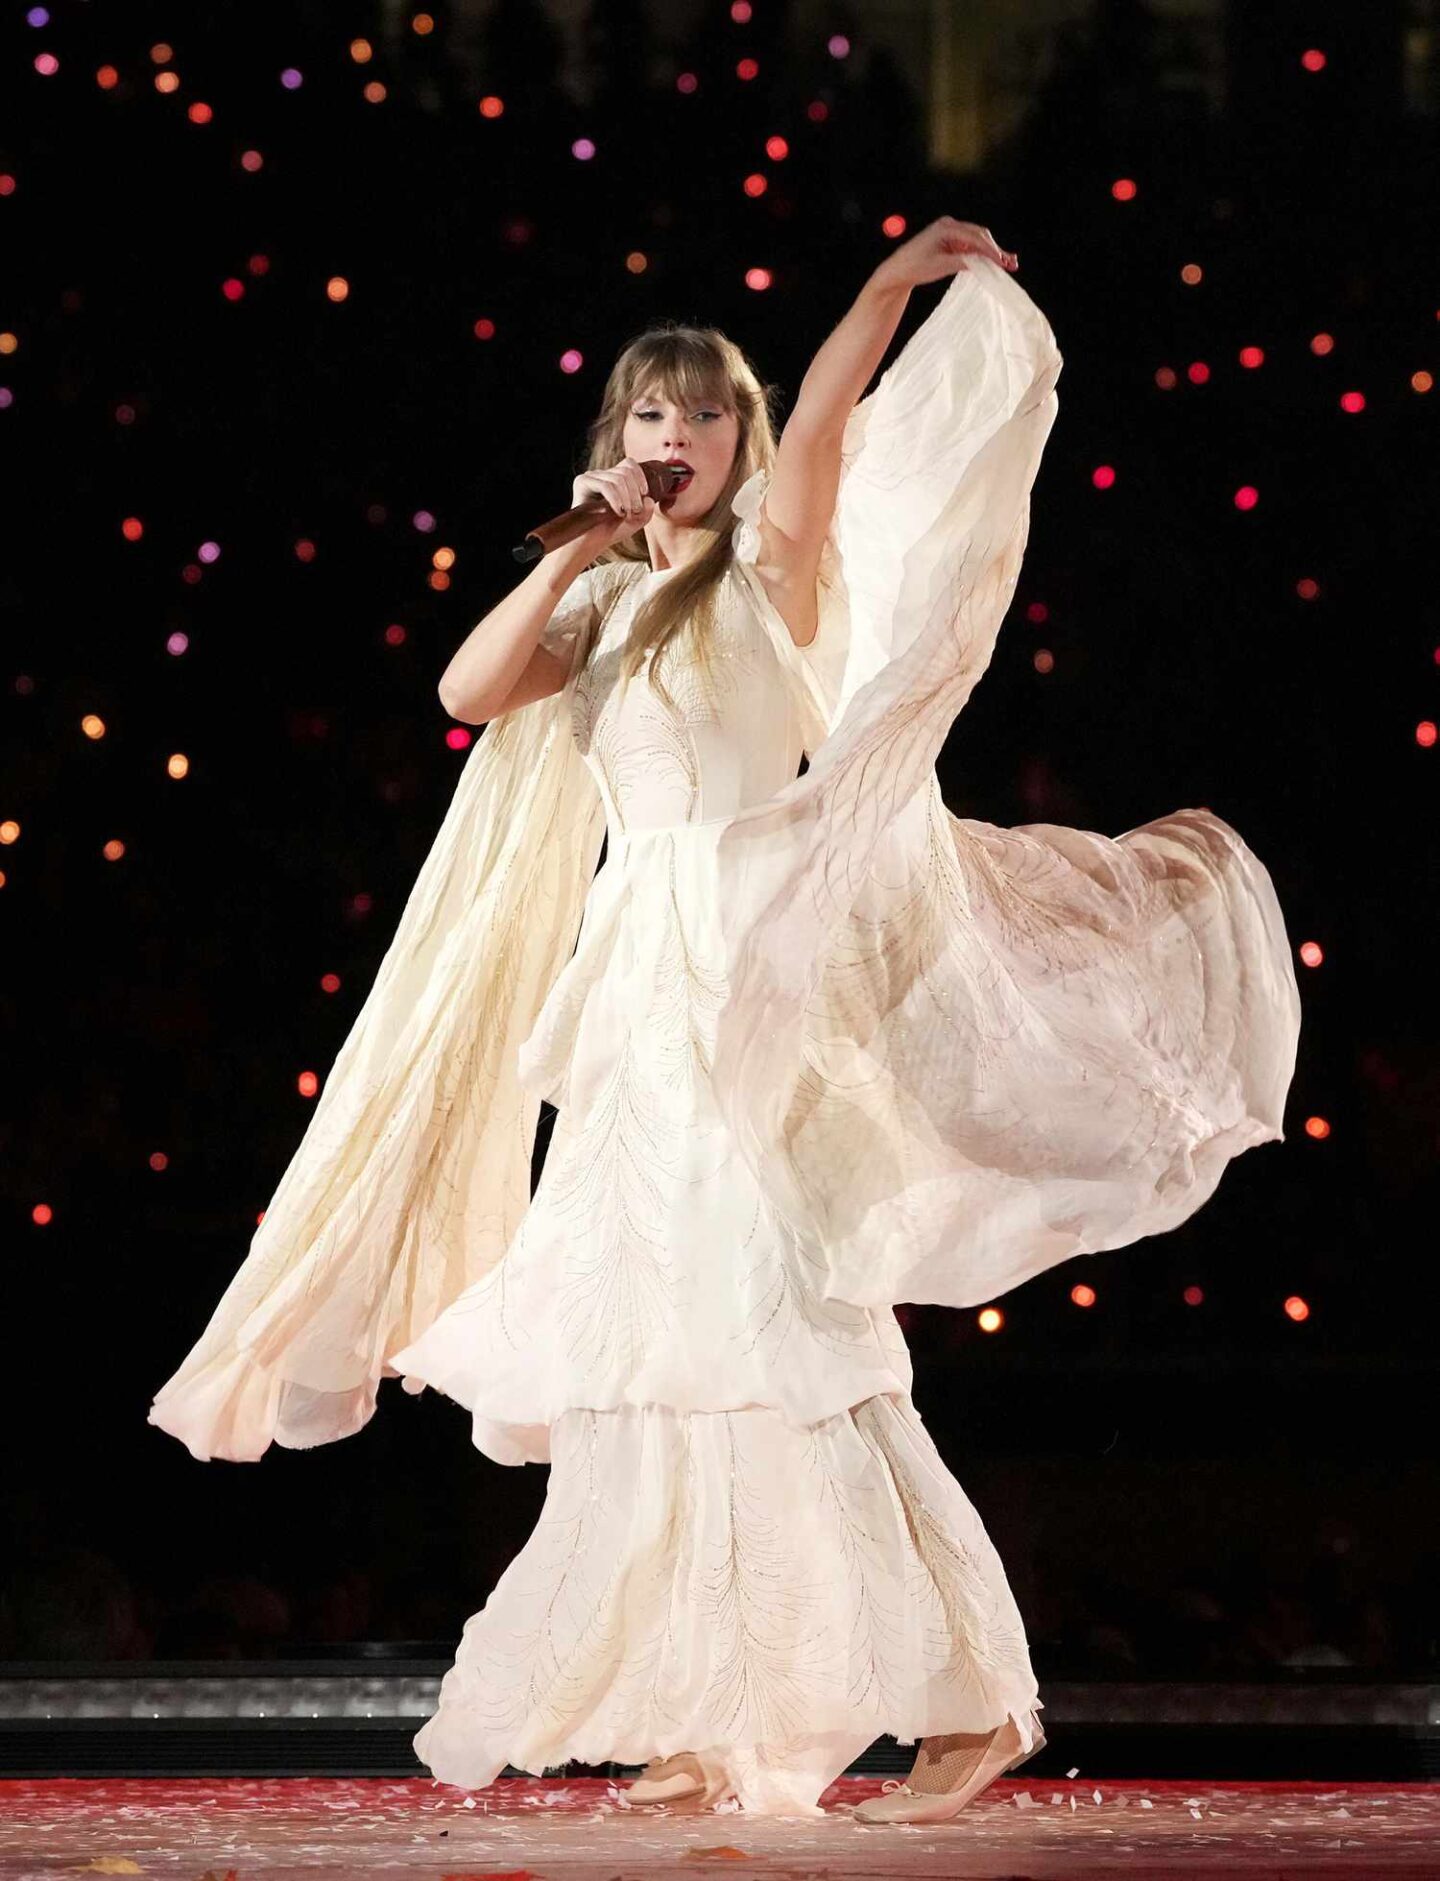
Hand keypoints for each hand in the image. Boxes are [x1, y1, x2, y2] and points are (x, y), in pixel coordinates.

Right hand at [571, 456, 656, 547]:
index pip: (628, 464)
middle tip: (635, 511)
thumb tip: (648, 498)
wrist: (591, 542)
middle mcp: (601, 475)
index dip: (640, 475)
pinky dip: (616, 499)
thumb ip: (646, 510)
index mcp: (612, 478)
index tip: (645, 493)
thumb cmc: (611, 531)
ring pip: (617, 478)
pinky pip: (606, 485)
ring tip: (626, 514)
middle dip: (635, 492)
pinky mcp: (582, 482)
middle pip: (625, 471)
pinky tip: (618, 512)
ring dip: (627, 498)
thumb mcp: (636, 520)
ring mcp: (590, 477)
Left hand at [871, 216, 1018, 291]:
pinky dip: (981, 254)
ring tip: (1008, 264)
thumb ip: (963, 262)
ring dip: (991, 252)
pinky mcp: (950, 240)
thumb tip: (984, 263)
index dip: (991, 251)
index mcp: (946, 228)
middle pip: (980, 235)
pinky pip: (970, 246)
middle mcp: (949, 225)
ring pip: (977, 240)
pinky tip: (994, 262)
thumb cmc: (915, 267)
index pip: (975, 238)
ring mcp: (950, 231)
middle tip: (1011, 264)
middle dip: (996, 250)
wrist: (898, 270)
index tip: (1003, 263)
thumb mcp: (941, 266)